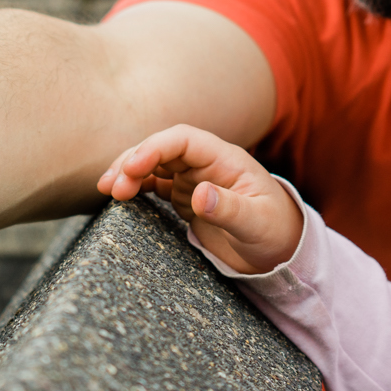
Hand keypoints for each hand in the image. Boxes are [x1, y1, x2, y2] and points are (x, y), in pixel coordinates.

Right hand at [97, 124, 303, 274]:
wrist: (281, 250)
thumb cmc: (276, 232)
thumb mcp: (257, 223)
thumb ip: (230, 208)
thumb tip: (199, 194)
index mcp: (225, 159)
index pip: (183, 140)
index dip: (155, 148)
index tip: (133, 166)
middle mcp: (206, 165)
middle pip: (161, 150)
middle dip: (133, 161)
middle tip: (113, 187)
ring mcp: (194, 180)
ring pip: (153, 166)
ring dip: (129, 173)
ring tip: (108, 190)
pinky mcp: (186, 198)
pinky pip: (155, 185)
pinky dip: (136, 187)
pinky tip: (120, 196)